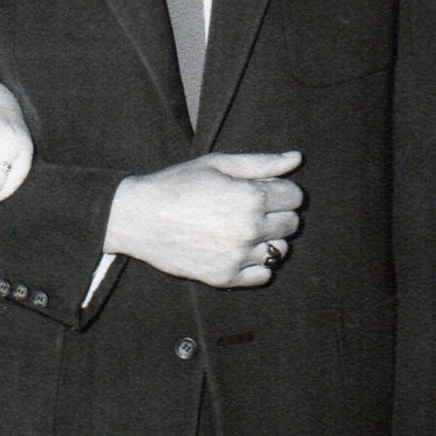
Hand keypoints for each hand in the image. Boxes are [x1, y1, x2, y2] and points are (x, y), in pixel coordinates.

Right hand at [103, 152, 303, 286]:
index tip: (260, 190)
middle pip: (291, 224)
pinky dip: (257, 265)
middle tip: (248, 209)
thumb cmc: (177, 185)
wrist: (138, 217)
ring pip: (280, 251)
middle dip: (276, 214)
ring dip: (268, 240)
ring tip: (242, 231)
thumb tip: (297, 158)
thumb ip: (261, 163)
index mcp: (251, 196)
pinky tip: (237, 250)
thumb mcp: (217, 164)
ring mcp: (238, 256)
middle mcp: (250, 228)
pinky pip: (263, 275)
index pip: (295, 197)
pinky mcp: (226, 277)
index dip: (280, 191)